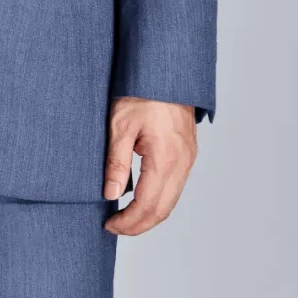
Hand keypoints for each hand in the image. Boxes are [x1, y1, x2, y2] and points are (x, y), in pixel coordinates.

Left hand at [102, 96, 196, 234]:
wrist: (165, 70)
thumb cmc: (140, 92)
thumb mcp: (120, 125)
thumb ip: (116, 162)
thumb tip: (110, 195)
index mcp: (166, 158)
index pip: (147, 205)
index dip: (128, 222)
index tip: (109, 225)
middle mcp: (182, 162)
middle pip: (163, 209)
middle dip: (138, 225)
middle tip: (114, 227)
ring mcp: (188, 158)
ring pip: (171, 200)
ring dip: (149, 214)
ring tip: (124, 217)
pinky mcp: (188, 152)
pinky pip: (175, 186)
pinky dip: (159, 199)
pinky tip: (140, 197)